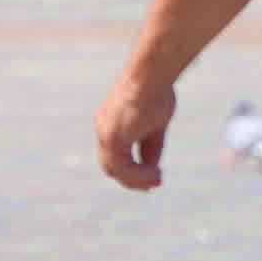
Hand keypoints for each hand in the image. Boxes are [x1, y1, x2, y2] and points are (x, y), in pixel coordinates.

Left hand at [94, 71, 174, 191]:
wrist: (152, 76)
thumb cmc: (157, 91)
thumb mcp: (156, 123)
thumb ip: (150, 146)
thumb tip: (152, 167)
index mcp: (110, 123)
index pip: (115, 154)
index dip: (130, 169)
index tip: (151, 174)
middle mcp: (104, 129)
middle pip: (111, 165)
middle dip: (132, 178)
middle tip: (153, 184)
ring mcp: (106, 134)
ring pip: (114, 169)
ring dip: (136, 180)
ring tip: (157, 181)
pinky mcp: (113, 138)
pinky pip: (122, 167)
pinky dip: (138, 175)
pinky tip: (155, 174)